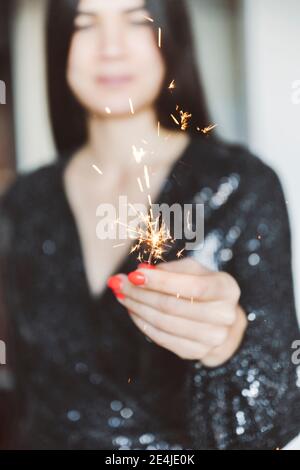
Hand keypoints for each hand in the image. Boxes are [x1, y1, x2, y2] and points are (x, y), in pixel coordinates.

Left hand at [107, 258, 246, 367]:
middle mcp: (225, 316)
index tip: (134, 274)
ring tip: (122, 295)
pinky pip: (162, 339)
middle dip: (140, 294)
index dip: (160, 281)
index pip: (192, 286)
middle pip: (172, 306)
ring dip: (137, 308)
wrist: (222, 321)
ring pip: (164, 323)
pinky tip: (133, 311)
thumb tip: (140, 271)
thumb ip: (170, 269)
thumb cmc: (204, 289)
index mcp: (227, 289)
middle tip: (119, 284)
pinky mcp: (197, 352)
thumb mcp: (194, 271)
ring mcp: (213, 338)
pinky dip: (142, 323)